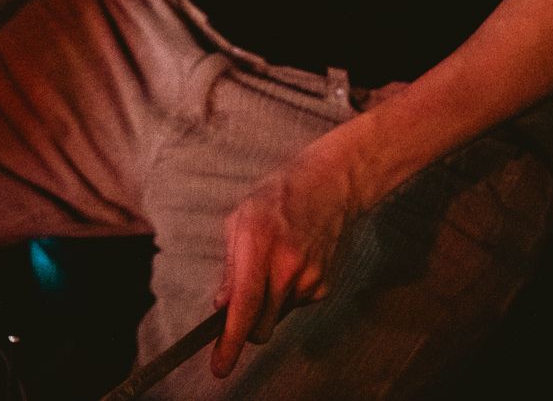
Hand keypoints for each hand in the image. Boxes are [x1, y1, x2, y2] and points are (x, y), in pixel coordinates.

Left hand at [212, 146, 362, 377]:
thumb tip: (222, 306)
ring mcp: (309, 279)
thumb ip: (230, 267)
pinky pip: (295, 305)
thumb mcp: (240, 220)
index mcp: (258, 243)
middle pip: (261, 326)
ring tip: (274, 264)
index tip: (220, 367)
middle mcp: (286, 266)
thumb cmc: (279, 197)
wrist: (332, 185)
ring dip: (268, 304)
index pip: (244, 305)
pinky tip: (292, 263)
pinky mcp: (324, 286)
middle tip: (243, 303)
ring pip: (277, 316)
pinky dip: (287, 294)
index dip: (230, 340)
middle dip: (248, 326)